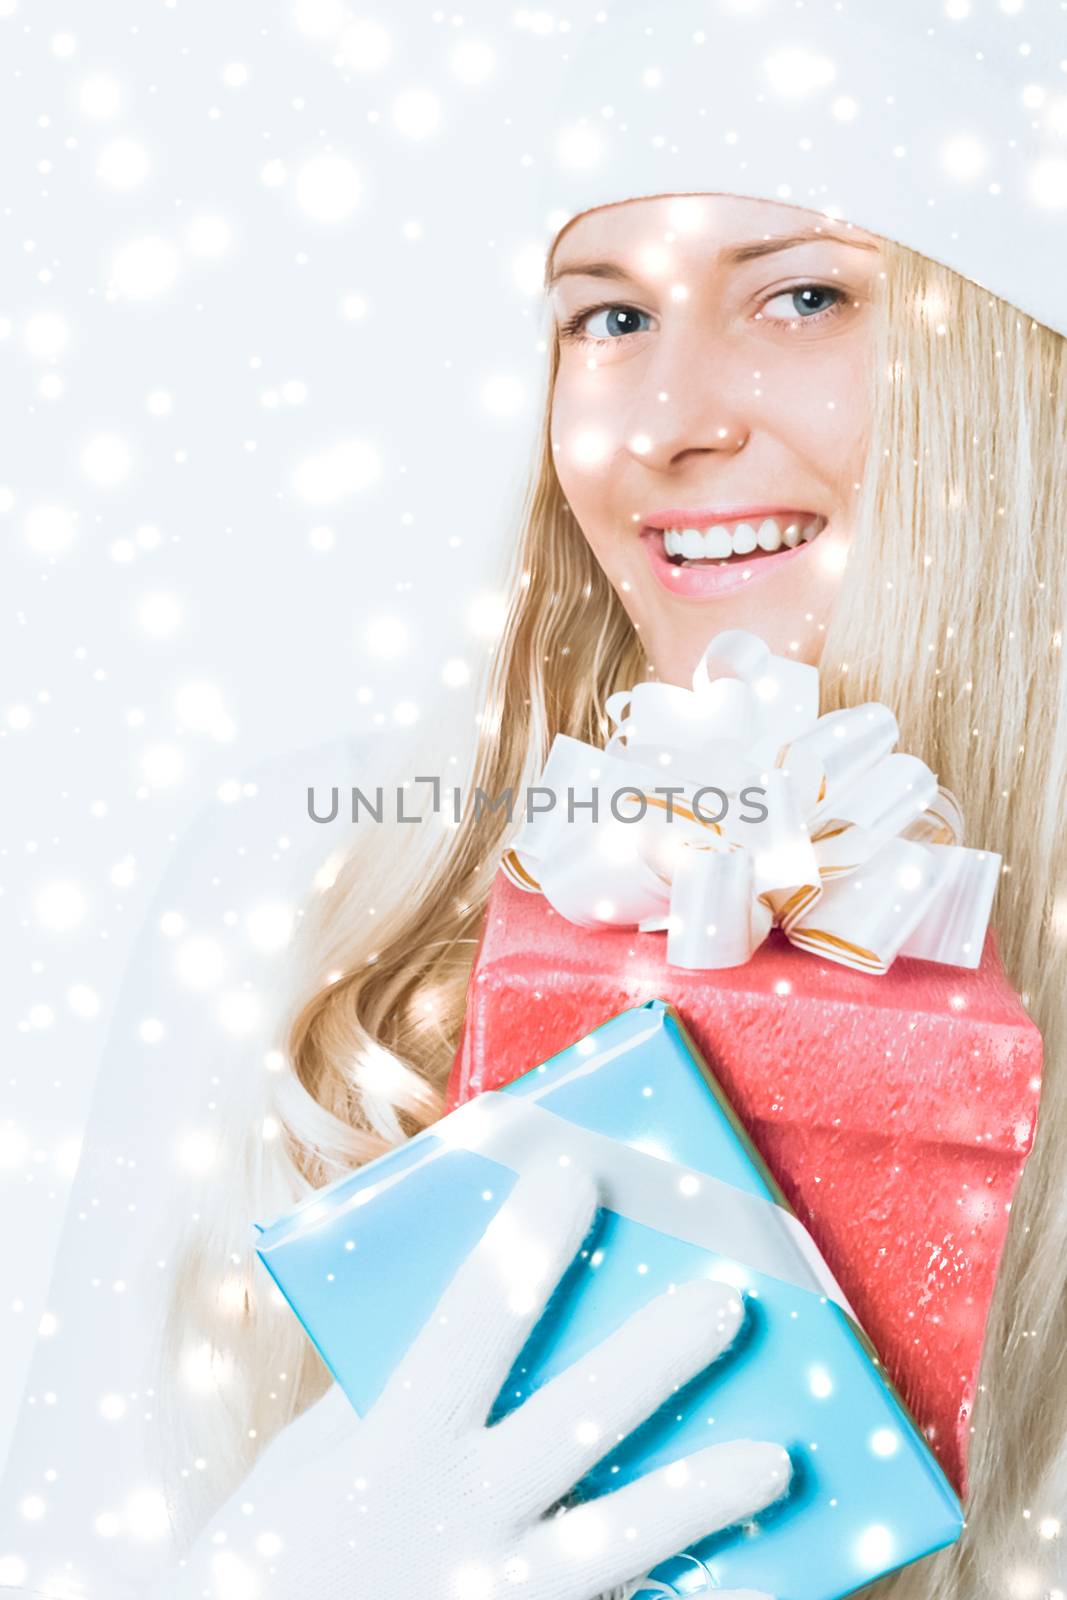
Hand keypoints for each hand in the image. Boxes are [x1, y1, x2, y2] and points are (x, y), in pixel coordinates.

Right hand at [159, 1156, 789, 1599]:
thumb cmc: (267, 1569)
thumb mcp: (299, 1472)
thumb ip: (373, 1403)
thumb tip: (443, 1330)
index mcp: (392, 1450)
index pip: (471, 1323)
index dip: (525, 1243)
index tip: (576, 1171)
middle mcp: (456, 1520)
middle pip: (577, 1421)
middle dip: (655, 1357)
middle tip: (727, 1301)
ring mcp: (496, 1594)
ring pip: (620, 1539)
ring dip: (701, 1493)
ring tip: (777, 1458)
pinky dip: (678, 1585)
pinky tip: (746, 1569)